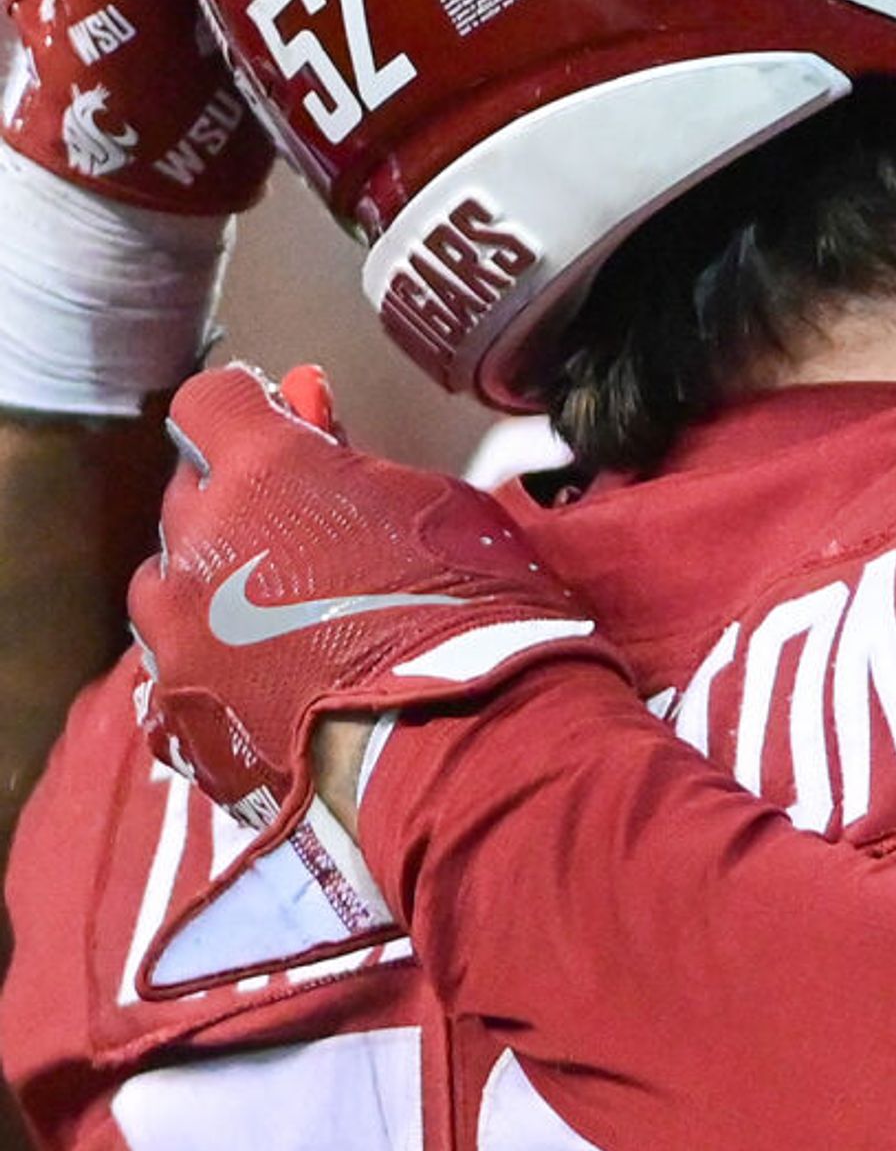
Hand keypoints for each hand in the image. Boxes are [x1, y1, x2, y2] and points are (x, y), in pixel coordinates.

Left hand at [129, 364, 613, 886]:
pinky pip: (173, 671)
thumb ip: (361, 472)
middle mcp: (198, 544)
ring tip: (282, 625)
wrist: (463, 747)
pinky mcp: (176, 713)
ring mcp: (176, 635)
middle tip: (304, 540)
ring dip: (211, 592)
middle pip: (188, 498)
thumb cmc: (471, 615)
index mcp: (263, 473)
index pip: (210, 402)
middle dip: (236, 507)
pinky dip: (211, 669)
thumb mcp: (440, 508)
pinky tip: (269, 688)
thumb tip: (324, 445)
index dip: (245, 413)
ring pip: (168, 588)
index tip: (280, 429)